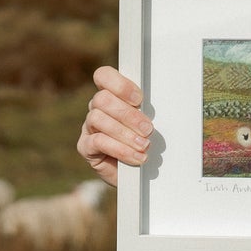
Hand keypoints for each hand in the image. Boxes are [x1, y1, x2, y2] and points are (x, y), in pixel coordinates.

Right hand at [77, 65, 152, 185]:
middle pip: (102, 99)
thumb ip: (148, 111)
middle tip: (148, 129)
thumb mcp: (149, 123)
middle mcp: (97, 108)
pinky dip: (120, 149)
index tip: (139, 99)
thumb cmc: (146, 142)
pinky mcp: (85, 147)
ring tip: (144, 146)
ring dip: (125, 133)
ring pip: (99, 119)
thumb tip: (165, 105)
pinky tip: (136, 157)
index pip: (104, 76)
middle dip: (128, 115)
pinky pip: (98, 142)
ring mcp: (89, 126)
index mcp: (112, 95)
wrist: (139, 174)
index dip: (120, 85)